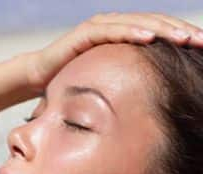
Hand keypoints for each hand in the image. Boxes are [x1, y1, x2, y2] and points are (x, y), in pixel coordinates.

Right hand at [25, 12, 202, 91]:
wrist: (39, 76)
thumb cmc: (73, 81)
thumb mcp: (108, 80)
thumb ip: (129, 81)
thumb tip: (157, 100)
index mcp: (126, 34)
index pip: (160, 31)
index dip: (182, 37)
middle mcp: (116, 25)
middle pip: (156, 23)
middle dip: (181, 31)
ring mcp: (102, 25)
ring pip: (140, 23)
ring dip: (164, 30)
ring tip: (185, 38)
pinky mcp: (86, 31)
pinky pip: (114, 29)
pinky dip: (132, 32)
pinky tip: (151, 38)